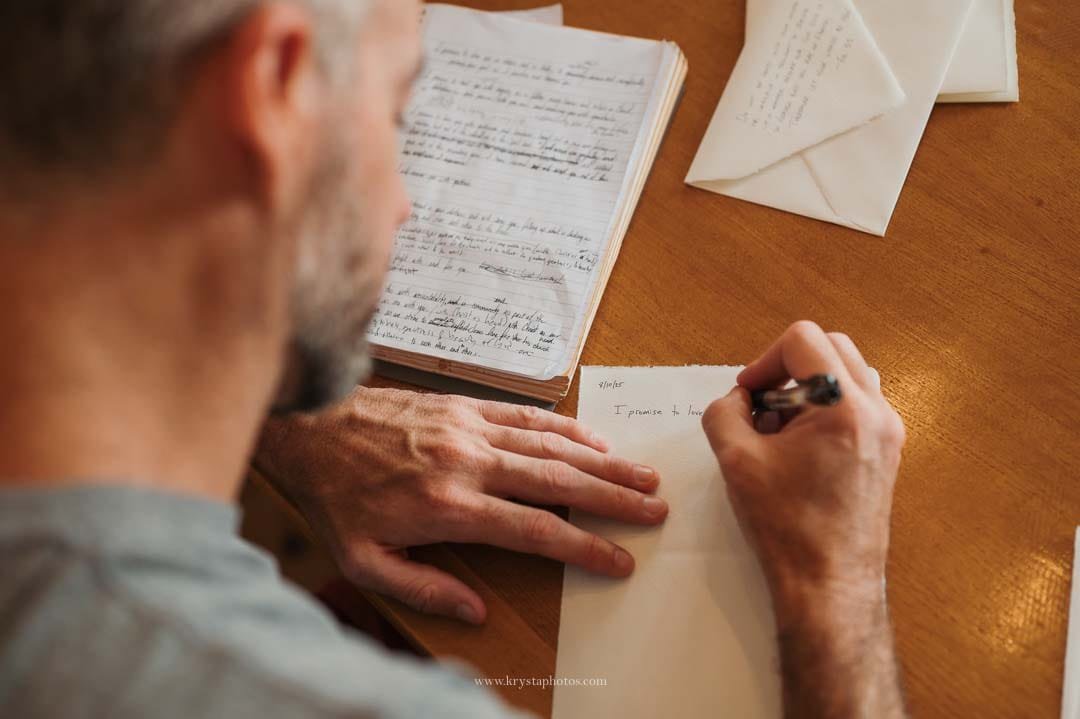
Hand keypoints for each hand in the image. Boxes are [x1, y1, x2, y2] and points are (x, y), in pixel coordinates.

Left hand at [255, 387, 666, 624]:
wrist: (311, 428)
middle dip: (613, 497)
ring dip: (602, 460)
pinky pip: (527, 416)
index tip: (619, 560)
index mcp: (448, 506)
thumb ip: (422, 588)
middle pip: (558, 481)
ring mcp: (470, 429)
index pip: (534, 530)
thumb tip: (474, 613)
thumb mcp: (363, 561)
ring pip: (551, 445)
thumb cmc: (337, 498)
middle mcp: (468, 463)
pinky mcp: (466, 406)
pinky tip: (595, 438)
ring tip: (643, 473)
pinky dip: (566, 427)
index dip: (583, 547)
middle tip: (654, 509)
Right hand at [702, 321, 907, 717]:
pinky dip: (824, 410)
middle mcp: (877, 412)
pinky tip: (798, 450)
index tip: (747, 397)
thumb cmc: (787, 527)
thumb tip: (738, 400)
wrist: (829, 585)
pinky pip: (856, 406)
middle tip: (761, 407)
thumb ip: (724, 413)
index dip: (764, 361)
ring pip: (847, 375)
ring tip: (780, 429)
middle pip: (831, 348)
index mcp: (843, 407)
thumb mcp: (736, 461)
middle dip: (788, 368)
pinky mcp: (886, 452)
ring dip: (807, 387)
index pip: (803, 340)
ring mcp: (888, 432)